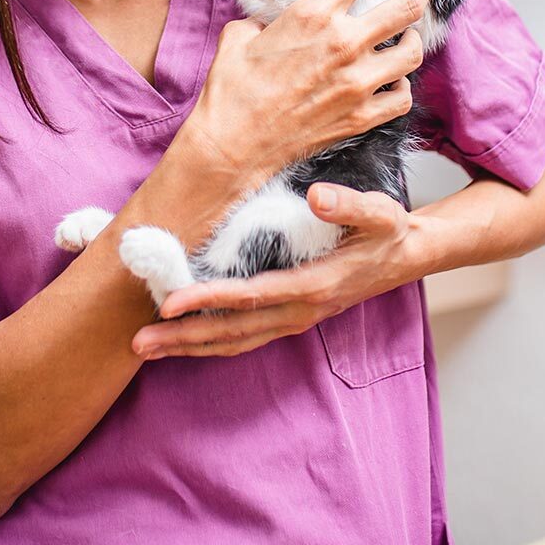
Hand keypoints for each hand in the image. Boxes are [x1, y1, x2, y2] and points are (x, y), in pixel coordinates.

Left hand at [130, 181, 432, 359]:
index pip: (251, 297)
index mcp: (314, 286)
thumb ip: (350, 204)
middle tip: (136, 342)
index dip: (209, 300)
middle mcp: (299, 311)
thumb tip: (317, 195)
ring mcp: (294, 319)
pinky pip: (244, 337)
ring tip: (145, 348)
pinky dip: (209, 342)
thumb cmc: (388, 231)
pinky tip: (182, 341)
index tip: (170, 302)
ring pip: (234, 341)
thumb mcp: (380, 212)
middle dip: (183, 339)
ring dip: (189, 347)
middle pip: (233, 331)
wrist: (407, 256)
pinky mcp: (290, 317)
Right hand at [187, 0, 432, 187]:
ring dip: (414, 40)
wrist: (232, 145)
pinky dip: (402, 87)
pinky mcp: (361, 117)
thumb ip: (264, 22)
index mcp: (313, 15)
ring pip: (413, 53)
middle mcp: (343, 43)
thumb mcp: (239, 37)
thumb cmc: (232, 91)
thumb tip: (270, 24)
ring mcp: (357, 83)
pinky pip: (403, 97)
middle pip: (406, 7)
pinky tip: (392, 82)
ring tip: (408, 36)